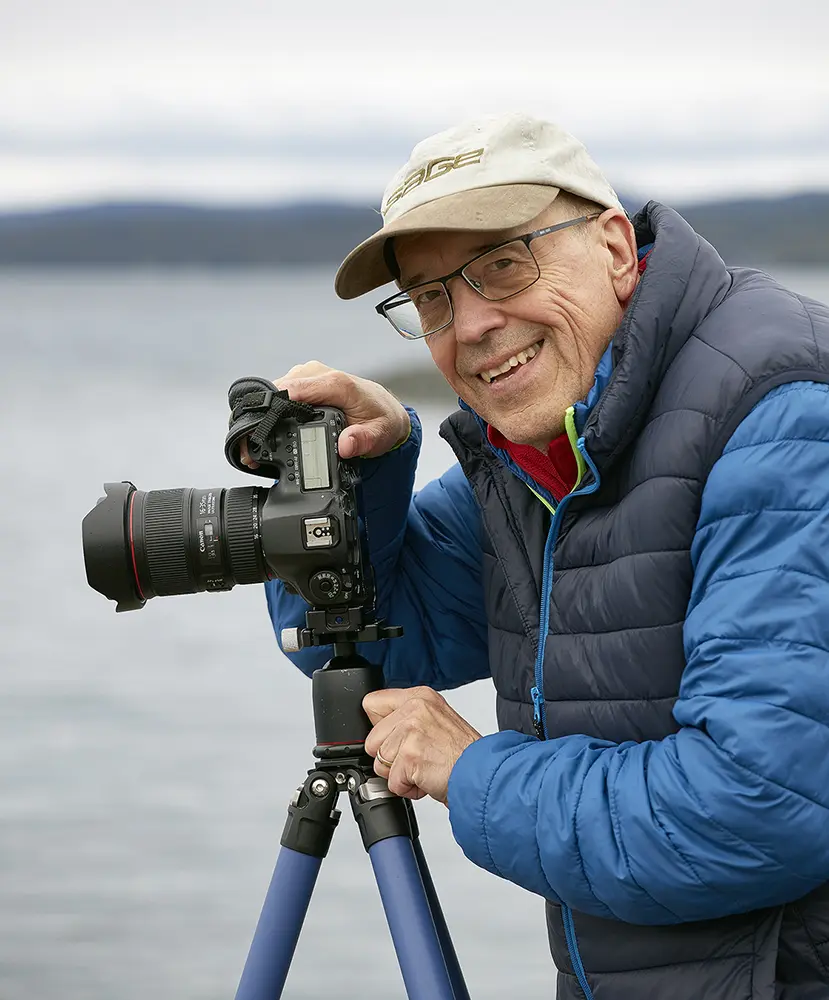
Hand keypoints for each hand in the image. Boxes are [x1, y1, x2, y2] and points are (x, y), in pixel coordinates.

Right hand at [240, 360, 409, 466]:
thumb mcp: (379, 435)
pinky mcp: (304, 382)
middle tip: (254, 444)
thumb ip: (363, 440)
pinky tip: (268, 426)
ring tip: (258, 440)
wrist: (385, 411)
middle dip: (263, 415)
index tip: (260, 429)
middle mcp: (320, 375)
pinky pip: (281, 392)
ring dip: (264, 412)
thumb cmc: (381, 419)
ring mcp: (309, 376)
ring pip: (276, 390)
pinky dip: (272, 408)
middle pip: (278, 390)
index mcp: (336, 383)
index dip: (272, 408)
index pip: (295, 389)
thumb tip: (346, 445)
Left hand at [363, 687, 480, 804]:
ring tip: (423, 768)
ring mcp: (412, 730)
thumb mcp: (435, 718)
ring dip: (399, 774)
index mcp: (419, 696)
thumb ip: (406, 717)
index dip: (380, 729)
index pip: (372, 703)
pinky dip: (407, 788)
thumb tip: (378, 726)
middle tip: (415, 758)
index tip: (395, 739)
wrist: (481, 773)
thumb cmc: (461, 753)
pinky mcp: (410, 755)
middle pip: (371, 740)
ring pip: (379, 762)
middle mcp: (415, 708)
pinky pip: (392, 781)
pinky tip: (425, 778)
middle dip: (389, 758)